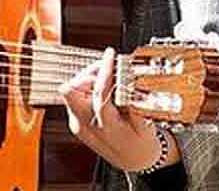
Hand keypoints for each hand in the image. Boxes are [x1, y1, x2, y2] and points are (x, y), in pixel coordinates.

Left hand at [57, 48, 179, 171]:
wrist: (133, 162)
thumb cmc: (140, 147)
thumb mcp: (146, 127)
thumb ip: (137, 104)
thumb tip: (131, 81)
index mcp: (105, 129)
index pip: (99, 94)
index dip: (105, 71)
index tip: (111, 56)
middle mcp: (85, 126)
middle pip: (72, 90)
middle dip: (89, 74)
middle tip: (109, 67)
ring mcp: (78, 123)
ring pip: (71, 91)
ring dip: (89, 79)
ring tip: (110, 76)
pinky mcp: (77, 120)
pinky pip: (76, 96)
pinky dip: (89, 86)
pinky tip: (105, 86)